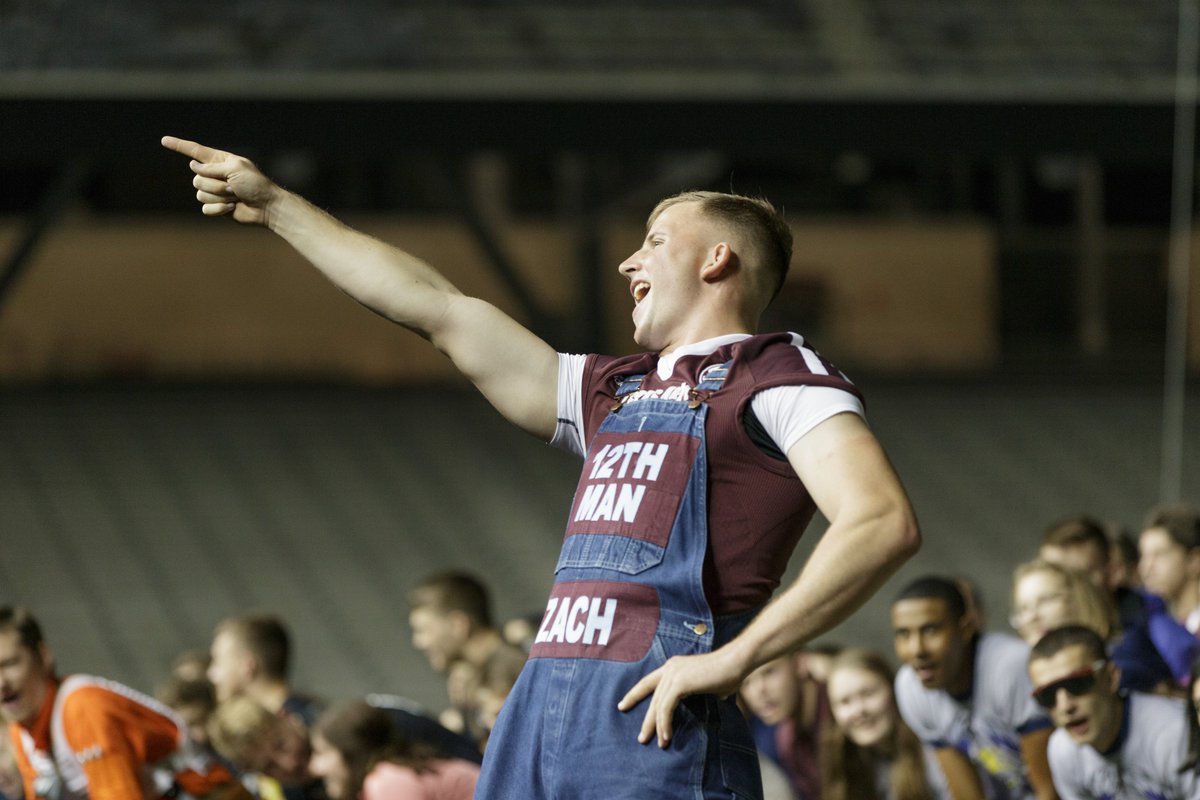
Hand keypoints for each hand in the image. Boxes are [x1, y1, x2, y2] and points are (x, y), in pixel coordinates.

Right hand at [160, 136, 276, 225]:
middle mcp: (214, 175)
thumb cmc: (255, 184)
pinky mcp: (216, 207)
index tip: (164, 140)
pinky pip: (205, 208)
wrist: (266, 207)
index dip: (179, 146)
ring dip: (220, 197)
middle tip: (234, 188)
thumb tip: (192, 167)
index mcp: (219, 161)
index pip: (195, 151)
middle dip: (216, 185)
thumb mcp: (235, 168)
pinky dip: (219, 209)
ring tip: (235, 197)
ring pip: (200, 194)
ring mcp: (214, 191)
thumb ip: (212, 167)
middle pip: (196, 178)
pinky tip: (232, 208)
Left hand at [616, 648, 745, 748]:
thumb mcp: (706, 686)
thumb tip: (700, 706)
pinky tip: (666, 736)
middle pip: (652, 697)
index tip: (623, 705)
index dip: (635, 694)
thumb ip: (696, 694)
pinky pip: (666, 707)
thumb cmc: (728, 674)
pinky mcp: (679, 682)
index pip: (648, 682)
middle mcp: (670, 668)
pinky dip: (665, 723)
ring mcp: (673, 673)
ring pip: (658, 705)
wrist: (736, 662)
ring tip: (657, 743)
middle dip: (646, 719)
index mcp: (674, 666)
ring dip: (656, 726)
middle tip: (641, 738)